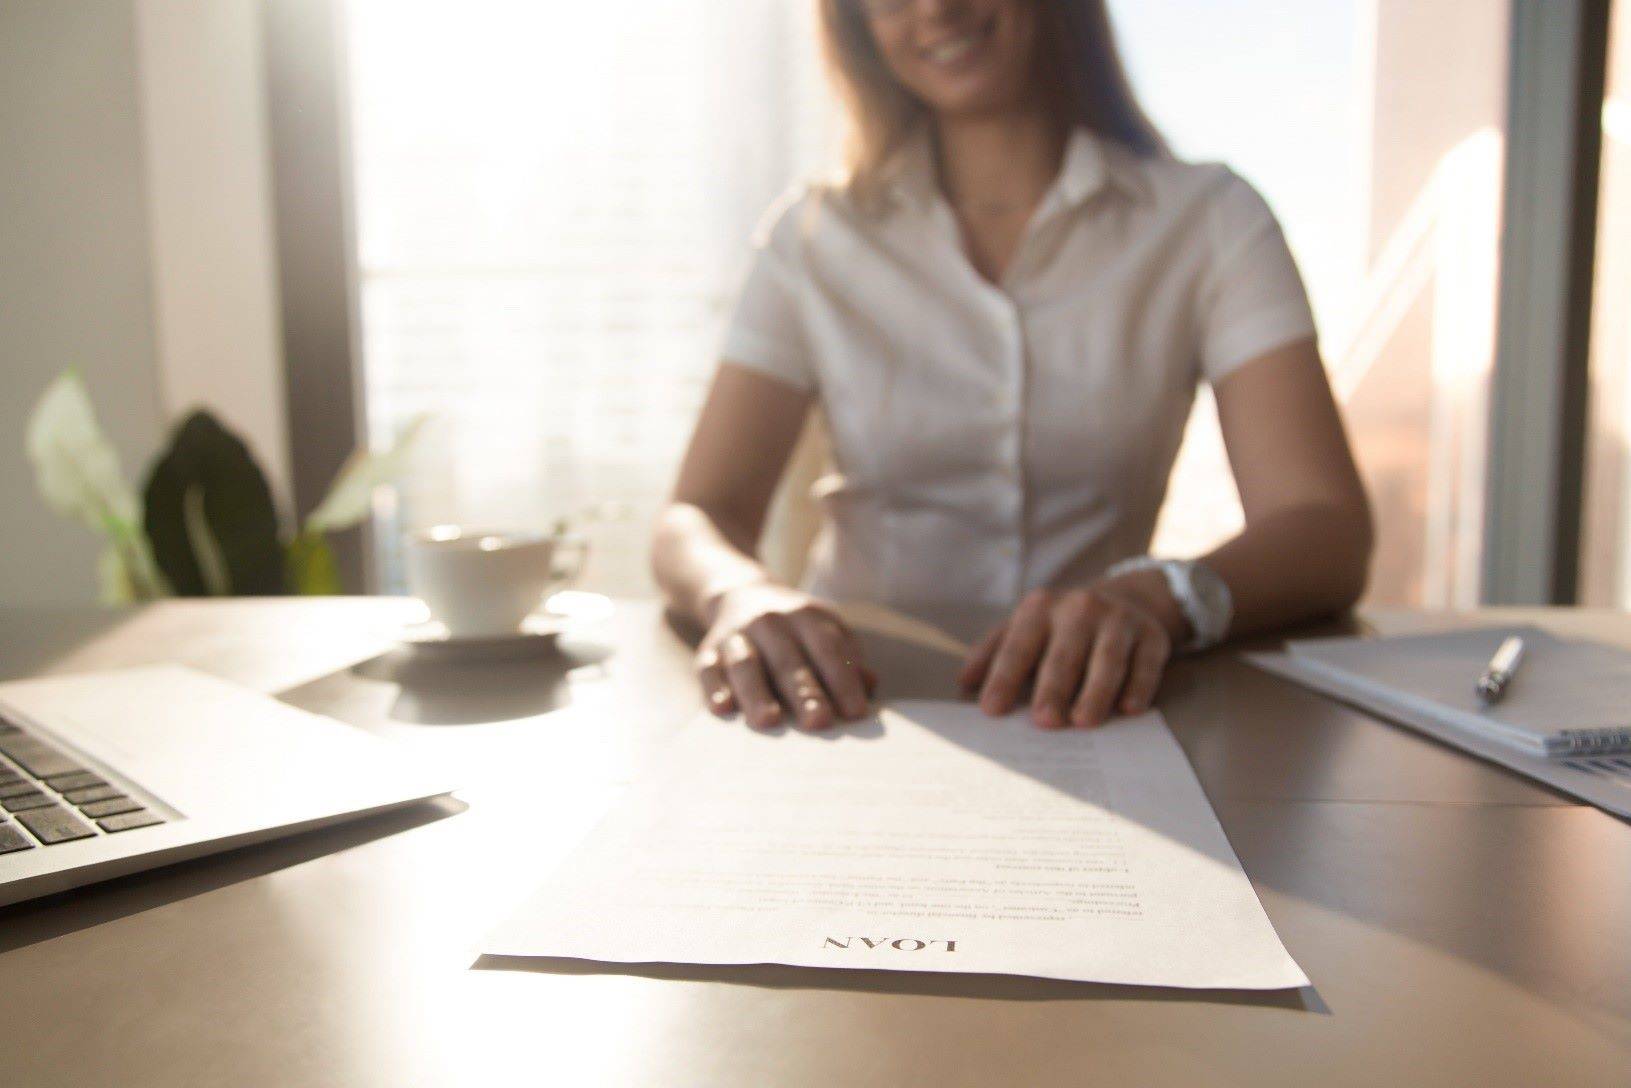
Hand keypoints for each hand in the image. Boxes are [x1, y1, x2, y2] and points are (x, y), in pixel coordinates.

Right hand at [696, 582, 877, 730]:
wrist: (741, 594)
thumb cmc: (796, 629)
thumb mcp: (825, 630)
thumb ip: (847, 659)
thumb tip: (870, 686)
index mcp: (805, 616)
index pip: (827, 648)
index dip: (842, 680)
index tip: (856, 712)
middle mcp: (769, 622)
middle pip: (789, 660)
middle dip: (804, 692)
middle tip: (819, 722)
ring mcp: (736, 635)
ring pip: (746, 664)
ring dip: (757, 693)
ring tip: (769, 721)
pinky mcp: (708, 651)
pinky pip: (709, 669)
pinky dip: (715, 689)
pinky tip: (723, 709)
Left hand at [958, 583, 1176, 728]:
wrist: (1126, 599)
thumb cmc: (1061, 626)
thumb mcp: (1024, 627)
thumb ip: (993, 652)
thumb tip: (963, 683)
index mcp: (1040, 608)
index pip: (1018, 646)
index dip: (1004, 678)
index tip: (990, 710)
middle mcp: (1080, 609)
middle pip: (1063, 655)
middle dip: (1052, 689)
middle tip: (1044, 722)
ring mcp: (1119, 620)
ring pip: (1107, 660)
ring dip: (1096, 692)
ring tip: (1084, 722)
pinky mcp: (1152, 636)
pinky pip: (1145, 664)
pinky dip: (1138, 686)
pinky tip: (1129, 709)